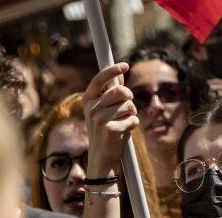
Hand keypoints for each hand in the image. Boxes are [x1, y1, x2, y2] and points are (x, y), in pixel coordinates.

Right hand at [82, 63, 136, 178]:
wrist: (102, 156)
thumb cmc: (107, 128)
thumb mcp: (105, 108)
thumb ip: (111, 92)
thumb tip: (120, 73)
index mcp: (88, 100)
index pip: (99, 79)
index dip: (112, 70)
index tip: (125, 65)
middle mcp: (91, 109)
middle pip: (121, 91)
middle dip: (129, 98)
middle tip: (126, 108)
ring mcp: (99, 119)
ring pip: (129, 105)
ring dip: (132, 113)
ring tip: (122, 122)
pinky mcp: (110, 129)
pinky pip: (133, 119)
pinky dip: (133, 124)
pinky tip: (124, 131)